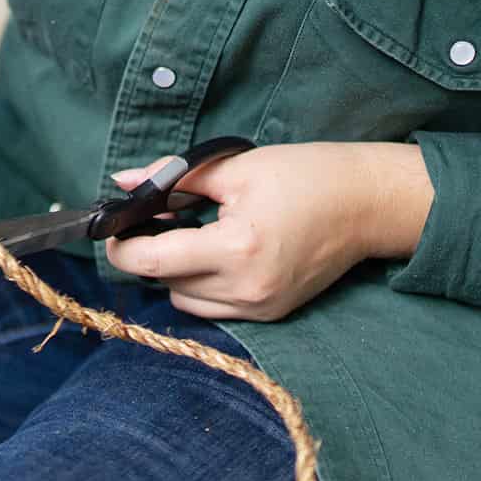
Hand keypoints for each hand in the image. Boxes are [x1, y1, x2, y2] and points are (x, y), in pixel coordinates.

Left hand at [105, 141, 432, 320]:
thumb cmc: (308, 176)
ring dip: (177, 273)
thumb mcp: (235, 167)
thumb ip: (172, 177)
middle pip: (165, 282)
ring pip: (186, 301)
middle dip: (152, 253)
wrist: (368, 204)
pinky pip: (215, 307)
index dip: (122, 247)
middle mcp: (247, 289)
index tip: (113, 230)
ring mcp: (261, 307)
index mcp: (236, 248)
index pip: (152, 262)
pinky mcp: (271, 314)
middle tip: (158, 219)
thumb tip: (124, 182)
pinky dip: (204, 284)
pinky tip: (218, 253)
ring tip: (193, 236)